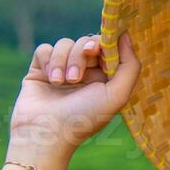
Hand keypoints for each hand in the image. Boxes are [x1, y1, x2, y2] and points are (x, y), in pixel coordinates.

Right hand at [8, 32, 140, 159]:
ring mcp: (62, 69)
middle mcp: (85, 72)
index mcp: (105, 77)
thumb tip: (125, 35)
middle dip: (82, 54)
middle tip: (76, 77)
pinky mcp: (40, 69)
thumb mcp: (117, 95)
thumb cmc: (85, 119)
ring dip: (64, 61)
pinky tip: (50, 80)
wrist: (46, 133)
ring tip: (62, 83)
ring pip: (65, 43)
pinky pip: (45, 49)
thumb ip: (130, 66)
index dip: (103, 43)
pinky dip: (49, 61)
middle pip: (86, 41)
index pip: (107, 46)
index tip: (96, 52)